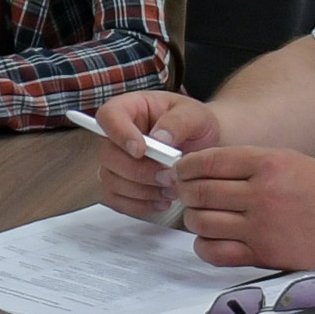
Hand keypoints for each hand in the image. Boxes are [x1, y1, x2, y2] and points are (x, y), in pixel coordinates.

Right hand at [94, 89, 216, 219]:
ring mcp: (116, 162)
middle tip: (169, 176)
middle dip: (139, 171)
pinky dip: (139, 205)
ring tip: (172, 190)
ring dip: (142, 191)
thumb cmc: (197, 125)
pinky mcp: (120, 185)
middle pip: (108, 155)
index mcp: (131, 108)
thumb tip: (159, 139)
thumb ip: (179, 122)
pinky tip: (162, 201)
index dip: (119, 134)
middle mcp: (117, 135)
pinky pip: (117, 200)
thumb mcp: (196, 115)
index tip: (141, 150)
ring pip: (111, 180)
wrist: (206, 147)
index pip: (109, 116)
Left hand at [171, 146, 314, 270]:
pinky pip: (214, 252)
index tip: (180, 170)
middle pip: (199, 192)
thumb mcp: (289, 160)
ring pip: (201, 222)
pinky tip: (209, 238)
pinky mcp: (263, 255)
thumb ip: (247, 162)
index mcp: (269, 164)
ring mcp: (262, 227)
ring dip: (192, 218)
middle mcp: (263, 194)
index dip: (185, 167)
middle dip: (184, 192)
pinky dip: (203, 245)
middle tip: (183, 192)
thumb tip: (199, 166)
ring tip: (199, 214)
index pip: (208, 162)